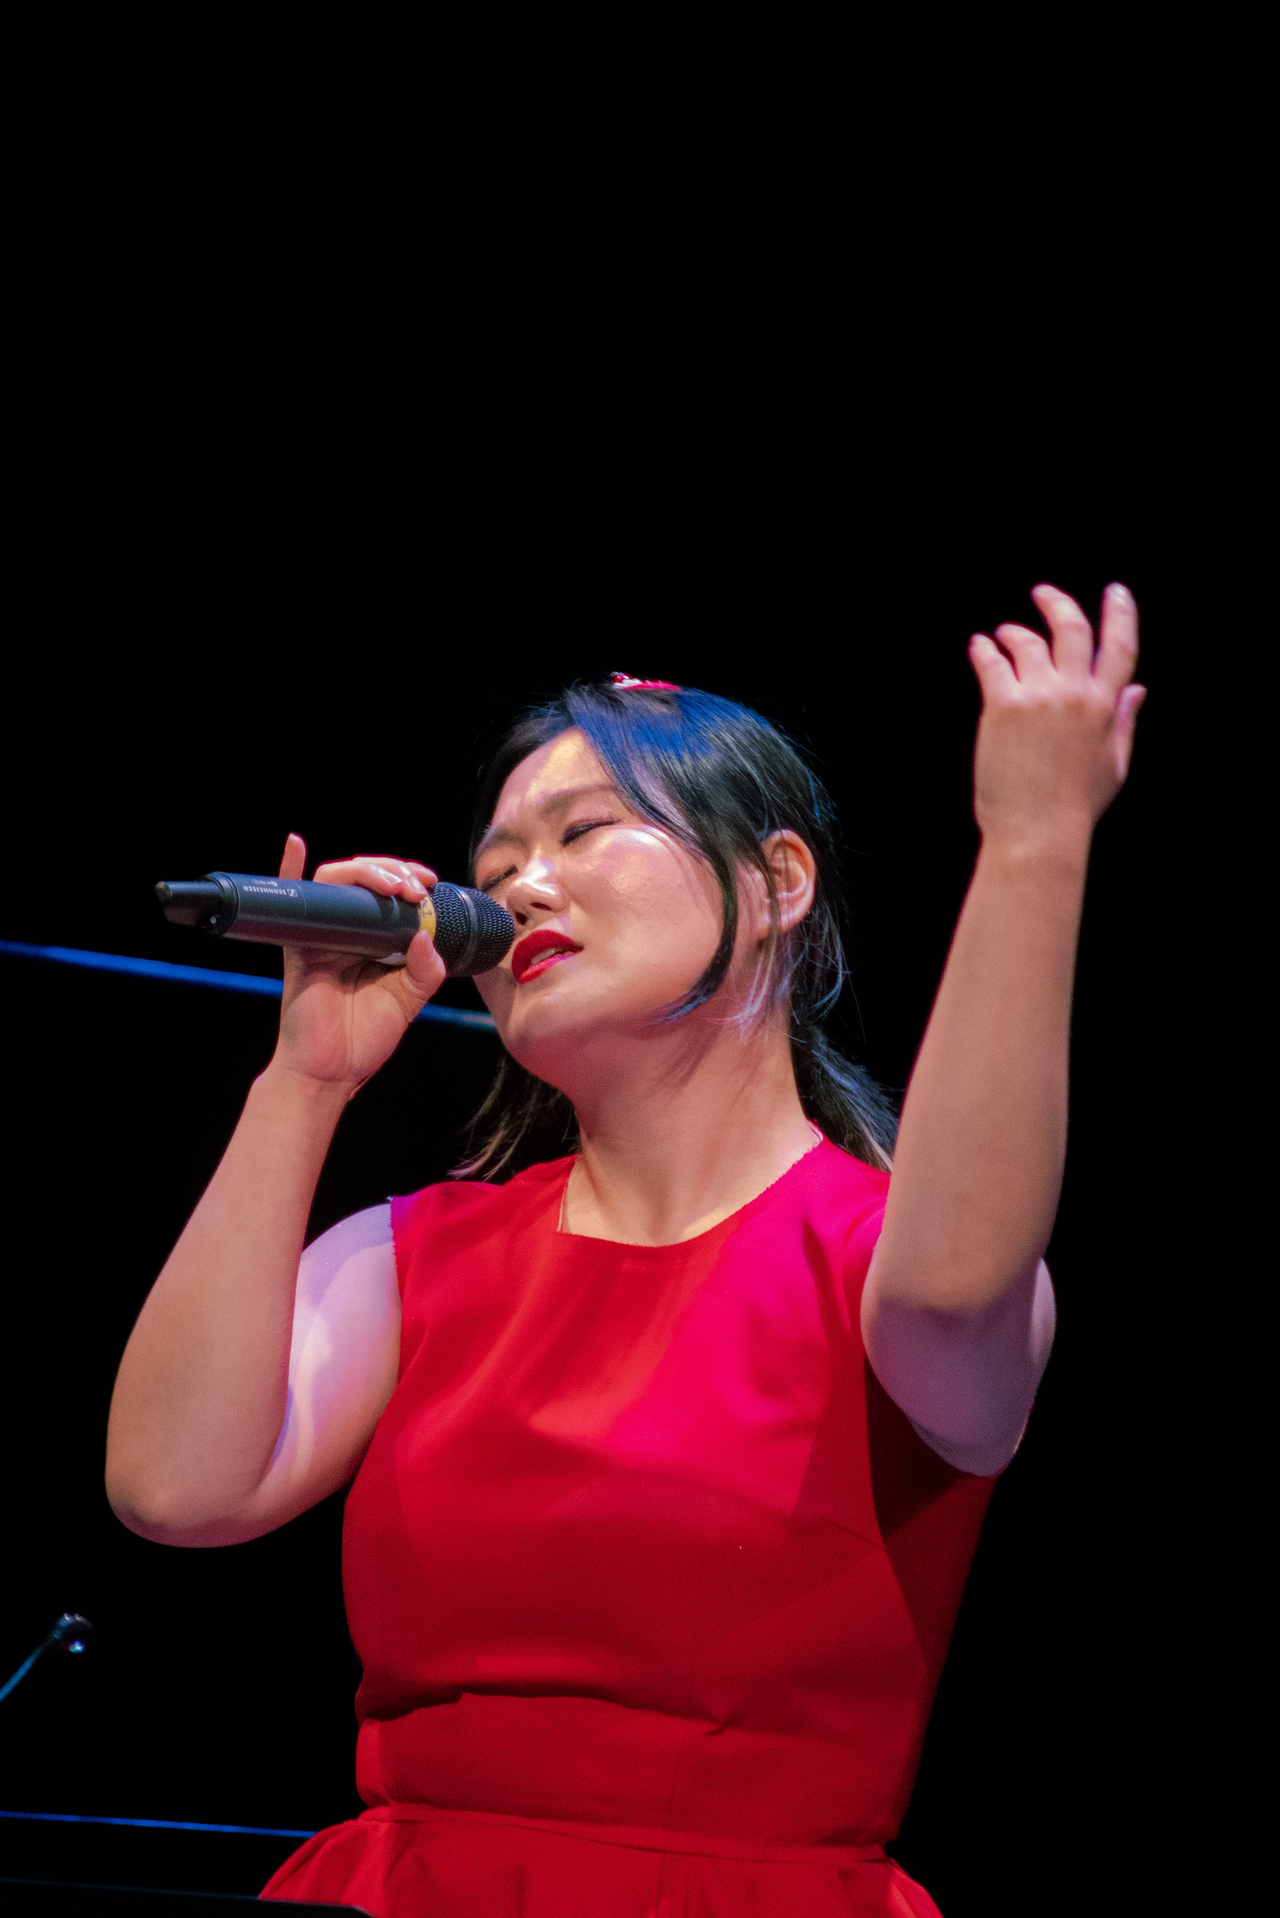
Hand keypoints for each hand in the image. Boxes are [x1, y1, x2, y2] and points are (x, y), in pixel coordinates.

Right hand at [270, 833, 446, 1089]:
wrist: (330, 1073)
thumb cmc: (362, 1040)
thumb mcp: (407, 1002)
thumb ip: (424, 971)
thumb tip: (426, 933)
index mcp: (372, 941)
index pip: (388, 894)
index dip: (407, 879)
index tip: (429, 883)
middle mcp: (345, 931)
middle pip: (363, 881)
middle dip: (392, 871)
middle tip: (415, 886)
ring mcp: (319, 936)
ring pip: (335, 883)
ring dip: (364, 872)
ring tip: (392, 884)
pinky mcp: (298, 948)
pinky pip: (290, 904)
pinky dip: (288, 869)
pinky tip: (296, 844)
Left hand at [969, 583, 1145, 848]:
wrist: (1036, 833)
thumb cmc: (1075, 808)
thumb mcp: (1113, 765)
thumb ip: (1124, 721)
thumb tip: (1138, 690)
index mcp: (1104, 707)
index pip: (1121, 648)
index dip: (1121, 615)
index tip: (1116, 593)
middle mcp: (1074, 695)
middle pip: (1072, 630)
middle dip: (1058, 604)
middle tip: (1042, 594)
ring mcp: (1038, 698)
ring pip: (1028, 643)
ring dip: (1013, 632)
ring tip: (1000, 634)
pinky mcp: (1003, 707)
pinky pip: (992, 663)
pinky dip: (984, 649)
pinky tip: (979, 646)